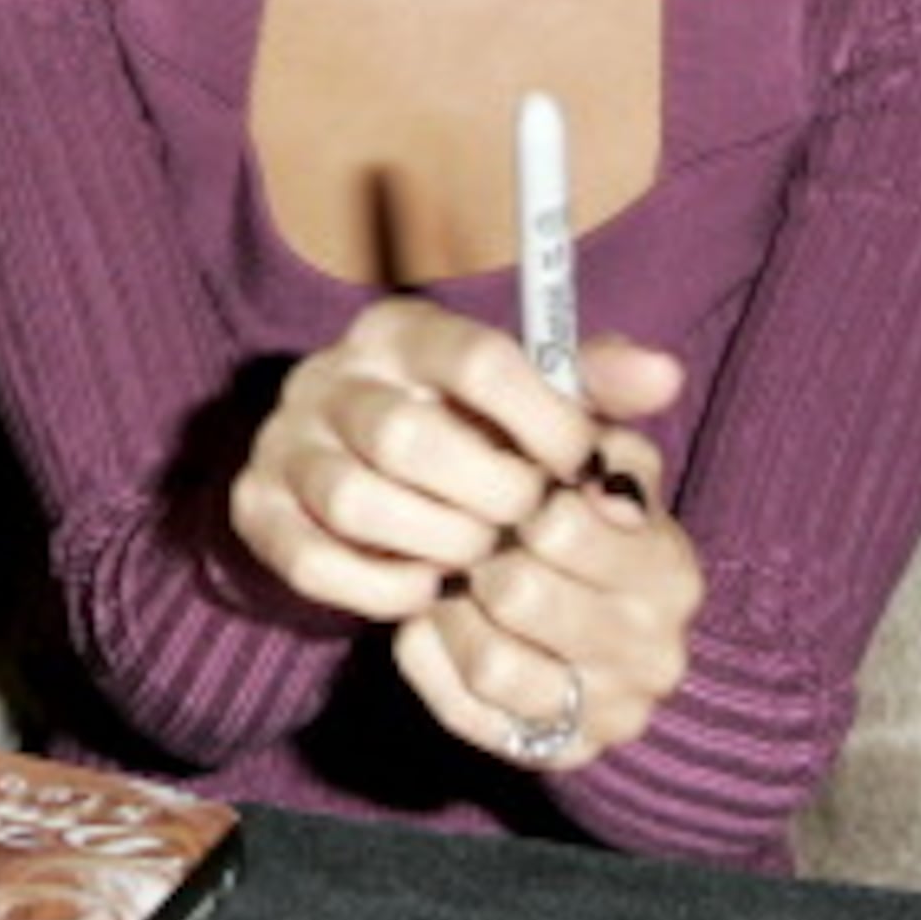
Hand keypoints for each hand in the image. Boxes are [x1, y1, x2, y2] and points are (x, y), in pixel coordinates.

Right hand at [230, 294, 608, 623]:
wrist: (347, 475)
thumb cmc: (463, 433)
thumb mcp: (526, 399)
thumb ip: (593, 384)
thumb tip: (664, 376)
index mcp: (397, 333)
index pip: (475, 358)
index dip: (542, 420)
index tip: (576, 463)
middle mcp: (325, 378)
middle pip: (405, 438)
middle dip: (486, 496)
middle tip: (527, 522)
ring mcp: (281, 445)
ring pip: (356, 502)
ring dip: (438, 543)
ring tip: (481, 554)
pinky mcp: (256, 512)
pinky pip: (317, 562)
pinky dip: (383, 586)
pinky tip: (426, 584)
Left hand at [394, 341, 701, 770]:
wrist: (574, 608)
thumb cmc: (574, 507)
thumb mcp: (591, 440)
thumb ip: (607, 394)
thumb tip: (658, 365)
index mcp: (670, 568)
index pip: (566, 526)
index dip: (515, 499)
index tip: (509, 488)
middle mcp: (653, 652)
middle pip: (520, 593)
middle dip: (480, 554)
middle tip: (471, 535)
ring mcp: (607, 710)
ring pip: (490, 660)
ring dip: (453, 611)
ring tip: (453, 581)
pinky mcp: (553, 749)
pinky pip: (461, 707)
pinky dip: (432, 660)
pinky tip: (435, 625)